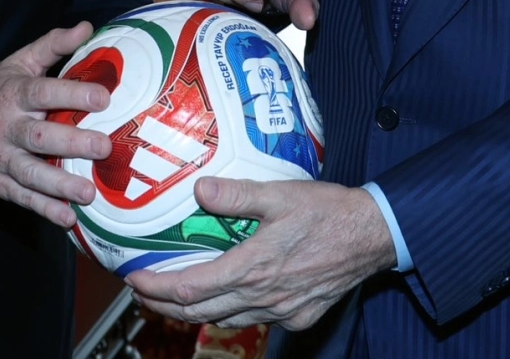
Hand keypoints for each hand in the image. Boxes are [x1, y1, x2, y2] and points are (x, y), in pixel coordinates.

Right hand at [0, 22, 110, 228]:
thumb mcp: (16, 63)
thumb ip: (52, 46)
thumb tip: (87, 27)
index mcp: (13, 94)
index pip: (43, 92)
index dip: (72, 94)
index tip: (103, 97)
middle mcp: (7, 127)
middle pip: (40, 136)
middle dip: (72, 142)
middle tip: (103, 146)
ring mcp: (1, 158)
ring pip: (31, 173)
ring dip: (60, 185)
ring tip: (89, 193)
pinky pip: (23, 198)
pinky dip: (44, 210)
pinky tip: (67, 218)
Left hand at [126, 177, 395, 329]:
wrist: (374, 235)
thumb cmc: (329, 211)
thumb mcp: (280, 194)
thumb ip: (237, 194)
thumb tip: (199, 189)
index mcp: (253, 268)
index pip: (190, 289)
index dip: (156, 288)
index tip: (135, 279)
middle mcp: (263, 296)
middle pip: (200, 313)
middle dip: (165, 306)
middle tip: (143, 293)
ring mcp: (281, 310)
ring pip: (226, 320)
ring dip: (195, 312)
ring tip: (174, 298)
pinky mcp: (298, 315)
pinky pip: (255, 320)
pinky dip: (231, 313)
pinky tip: (226, 299)